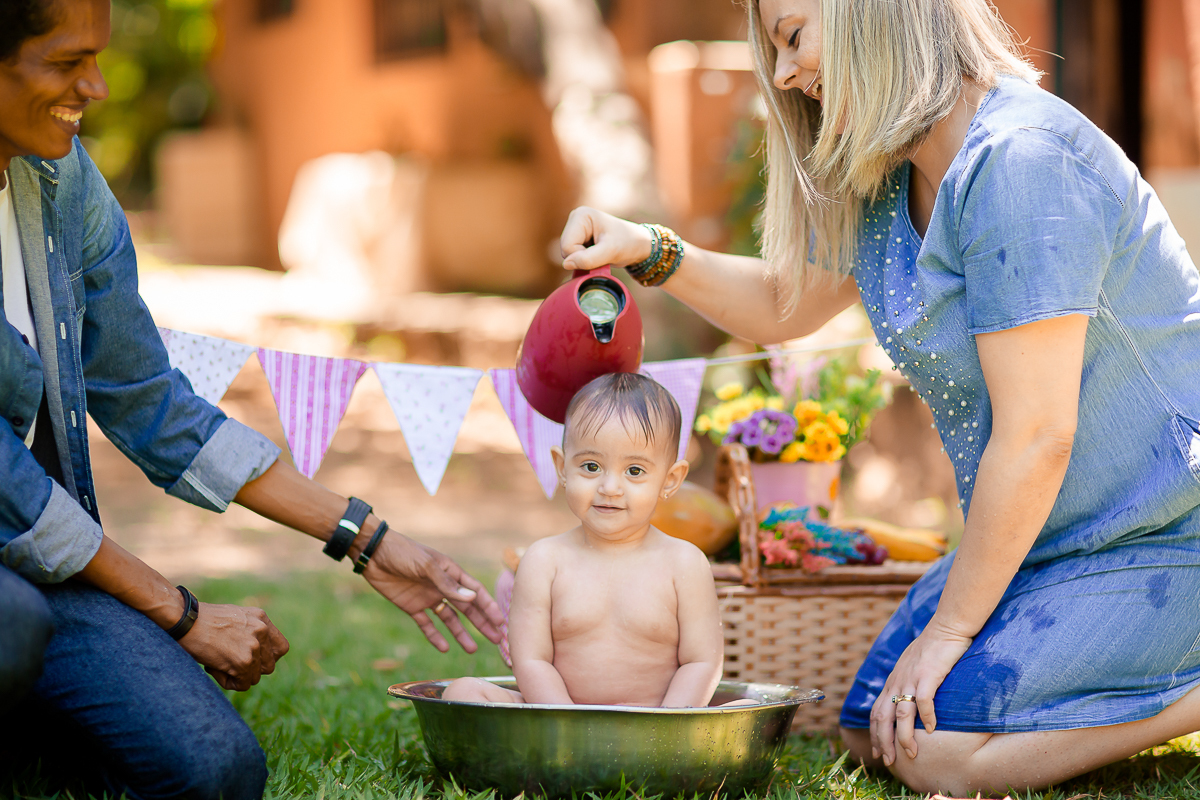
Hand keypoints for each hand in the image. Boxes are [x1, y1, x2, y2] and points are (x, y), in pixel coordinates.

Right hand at [178, 603, 289, 691]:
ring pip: (255, 677)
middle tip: (230, 662)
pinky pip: (243, 684)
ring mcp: (254, 646)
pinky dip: (228, 682)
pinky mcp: (243, 661)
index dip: (267, 658)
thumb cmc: (202, 620)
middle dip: (251, 670)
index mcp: (261, 618)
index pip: (280, 648)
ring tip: (218, 662)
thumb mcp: (235, 617)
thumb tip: (256, 655)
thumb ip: (250, 632)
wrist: (184, 620)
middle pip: (269, 666)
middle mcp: (262, 630)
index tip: (252, 660)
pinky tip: (213, 668)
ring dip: (237, 675)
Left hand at [362, 531, 504, 653]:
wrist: (373, 553)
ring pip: (449, 619)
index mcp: (450, 572)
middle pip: (467, 608)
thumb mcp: (426, 566)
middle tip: (496, 640)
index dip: (488, 607)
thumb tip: (472, 599)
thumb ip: (447, 584)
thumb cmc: (402, 552)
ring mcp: (428, 597)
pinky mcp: (412, 606)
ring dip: (460, 633)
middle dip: (481, 623)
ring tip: (471, 650)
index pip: (475, 592)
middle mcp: (442, 586)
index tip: (500, 622)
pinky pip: (426, 624)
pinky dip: (434, 636)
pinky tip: (444, 648)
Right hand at [560, 206, 653, 271]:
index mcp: (581, 215)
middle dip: (582, 258)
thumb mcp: (611, 251)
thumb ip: (588, 259)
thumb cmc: (628, 243)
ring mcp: (576, 229)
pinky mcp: (578, 238)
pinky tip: (597, 254)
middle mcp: (575, 219)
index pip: (567, 246)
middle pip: (565, 250)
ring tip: (601, 254)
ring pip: (568, 256)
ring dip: (585, 261)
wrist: (638, 244)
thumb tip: (566, 264)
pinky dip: (585, 261)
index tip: (601, 253)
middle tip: (602, 254)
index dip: (582, 256)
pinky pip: (573, 257)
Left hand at [869, 623, 972, 765]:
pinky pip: (924, 700)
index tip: (878, 751)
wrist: (946, 627)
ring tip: (910, 753)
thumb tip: (907, 702)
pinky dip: (927, 717)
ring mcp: (912, 678)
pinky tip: (932, 730)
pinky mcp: (928, 674)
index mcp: (892, 681)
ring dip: (904, 736)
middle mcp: (897, 681)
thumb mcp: (912, 667)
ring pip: (902, 714)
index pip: (877, 711)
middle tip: (888, 760)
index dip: (875, 733)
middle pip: (884, 716)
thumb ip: (907, 683)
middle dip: (884, 741)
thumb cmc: (932, 648)